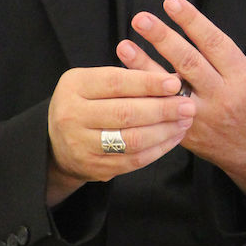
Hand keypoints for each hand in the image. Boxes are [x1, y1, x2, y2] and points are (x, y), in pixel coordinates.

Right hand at [46, 66, 194, 205]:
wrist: (57, 142)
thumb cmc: (85, 103)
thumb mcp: (93, 81)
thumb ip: (126, 78)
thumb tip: (171, 80)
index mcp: (74, 86)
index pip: (116, 82)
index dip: (148, 83)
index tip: (174, 83)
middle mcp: (72, 115)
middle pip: (126, 113)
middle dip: (163, 109)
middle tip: (188, 105)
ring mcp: (81, 145)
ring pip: (132, 140)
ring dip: (165, 131)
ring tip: (185, 121)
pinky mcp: (95, 168)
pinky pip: (134, 160)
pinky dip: (158, 149)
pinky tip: (173, 137)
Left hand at [117, 0, 245, 208]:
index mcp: (245, 79)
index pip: (215, 44)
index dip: (193, 22)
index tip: (172, 2)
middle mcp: (221, 97)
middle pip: (188, 63)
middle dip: (163, 39)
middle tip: (141, 18)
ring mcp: (201, 116)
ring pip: (170, 89)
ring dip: (144, 66)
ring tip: (124, 45)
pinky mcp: (186, 131)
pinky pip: (162, 110)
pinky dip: (145, 93)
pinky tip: (125, 78)